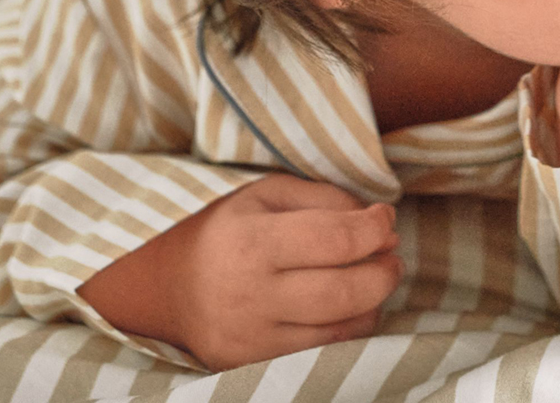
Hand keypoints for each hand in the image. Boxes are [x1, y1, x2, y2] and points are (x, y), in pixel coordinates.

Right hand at [77, 173, 401, 370]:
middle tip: (392, 254)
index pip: (336, 238)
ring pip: (337, 331)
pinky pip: (318, 355)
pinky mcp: (250, 366)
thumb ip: (326, 199)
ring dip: (371, 304)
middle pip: (343, 292)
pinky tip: (350, 308)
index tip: (384, 218)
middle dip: (384, 272)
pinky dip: (346, 331)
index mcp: (255, 240)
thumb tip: (377, 223)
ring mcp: (250, 338)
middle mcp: (252, 294)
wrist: (168, 282)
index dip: (374, 228)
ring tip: (375, 278)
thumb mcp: (269, 192)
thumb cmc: (229, 226)